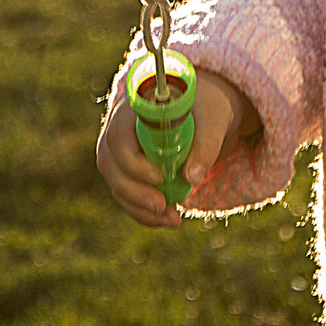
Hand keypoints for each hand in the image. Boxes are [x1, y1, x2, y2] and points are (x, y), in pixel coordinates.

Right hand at [96, 64, 262, 228]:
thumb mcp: (214, 119)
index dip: (133, 162)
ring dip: (140, 208)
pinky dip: (144, 211)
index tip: (159, 178)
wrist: (205, 112)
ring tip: (172, 220)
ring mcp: (120, 149)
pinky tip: (166, 218)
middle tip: (161, 207)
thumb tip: (191, 178)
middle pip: (110, 163)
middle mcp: (119, 126)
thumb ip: (206, 144)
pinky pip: (127, 194)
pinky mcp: (128, 169)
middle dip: (134, 192)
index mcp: (135, 105)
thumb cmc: (207, 107)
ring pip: (116, 183)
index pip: (119, 135)